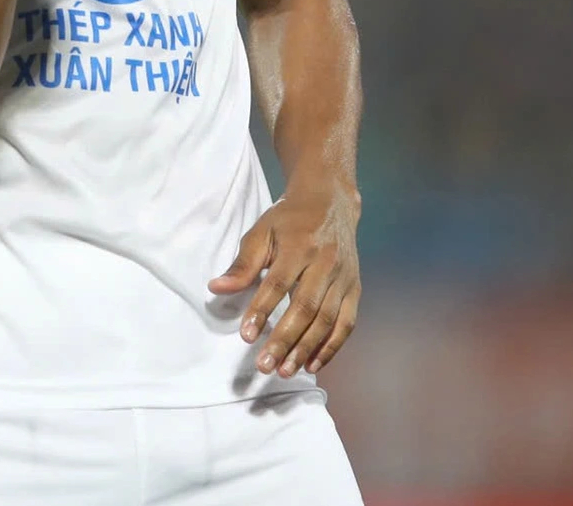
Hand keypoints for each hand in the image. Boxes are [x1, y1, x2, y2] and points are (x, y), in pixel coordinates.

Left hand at [209, 179, 361, 377]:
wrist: (330, 202)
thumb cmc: (289, 220)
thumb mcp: (262, 232)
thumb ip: (242, 263)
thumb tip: (216, 288)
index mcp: (299, 245)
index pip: (278, 284)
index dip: (262, 311)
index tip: (246, 336)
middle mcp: (325, 262)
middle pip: (305, 307)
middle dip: (284, 340)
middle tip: (265, 365)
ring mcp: (343, 277)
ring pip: (327, 319)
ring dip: (306, 349)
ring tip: (284, 370)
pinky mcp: (355, 288)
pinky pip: (346, 323)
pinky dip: (331, 347)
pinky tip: (312, 364)